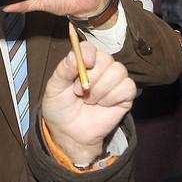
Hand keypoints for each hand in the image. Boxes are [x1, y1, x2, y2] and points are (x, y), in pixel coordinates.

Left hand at [39, 42, 135, 165]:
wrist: (70, 134)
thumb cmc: (60, 109)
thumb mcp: (54, 89)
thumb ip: (63, 70)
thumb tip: (74, 56)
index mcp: (82, 62)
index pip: (89, 47)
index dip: (89, 53)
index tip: (86, 64)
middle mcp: (100, 67)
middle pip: (106, 59)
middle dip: (93, 77)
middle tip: (80, 92)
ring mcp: (114, 80)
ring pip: (119, 71)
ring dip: (102, 89)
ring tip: (90, 101)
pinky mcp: (125, 94)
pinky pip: (128, 87)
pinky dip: (114, 97)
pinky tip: (104, 104)